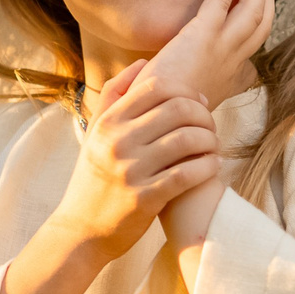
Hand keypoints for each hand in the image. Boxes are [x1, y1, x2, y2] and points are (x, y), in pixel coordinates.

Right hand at [48, 60, 219, 255]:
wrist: (81, 230)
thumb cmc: (95, 177)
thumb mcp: (96, 133)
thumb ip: (114, 96)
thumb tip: (143, 62)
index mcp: (108, 122)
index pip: (157, 86)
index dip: (187, 90)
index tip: (200, 102)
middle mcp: (117, 142)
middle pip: (178, 109)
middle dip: (204, 114)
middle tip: (211, 126)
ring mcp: (131, 170)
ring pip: (188, 139)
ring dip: (210, 140)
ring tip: (213, 146)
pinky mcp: (145, 198)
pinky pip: (188, 173)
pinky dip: (208, 166)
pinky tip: (213, 165)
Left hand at [138, 0, 276, 110]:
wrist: (160, 123)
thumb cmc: (166, 116)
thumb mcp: (188, 107)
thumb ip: (195, 96)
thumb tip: (200, 96)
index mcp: (228, 80)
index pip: (252, 49)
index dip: (261, 26)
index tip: (262, 8)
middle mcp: (232, 62)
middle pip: (261, 23)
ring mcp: (221, 47)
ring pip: (252, 9)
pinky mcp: (203, 35)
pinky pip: (222, 0)